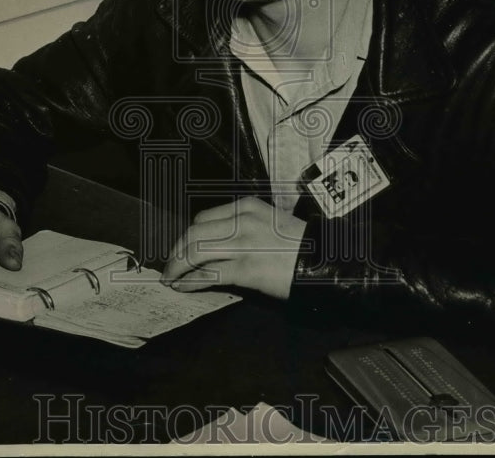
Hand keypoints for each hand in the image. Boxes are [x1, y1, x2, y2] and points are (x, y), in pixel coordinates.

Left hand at [160, 196, 306, 299]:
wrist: (324, 261)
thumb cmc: (299, 246)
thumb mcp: (269, 224)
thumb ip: (243, 228)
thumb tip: (215, 247)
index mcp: (247, 207)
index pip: (204, 218)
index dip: (187, 236)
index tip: (181, 249)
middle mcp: (242, 221)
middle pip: (194, 233)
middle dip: (176, 252)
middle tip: (170, 267)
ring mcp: (244, 244)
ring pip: (196, 252)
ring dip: (177, 267)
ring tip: (172, 279)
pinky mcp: (247, 268)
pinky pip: (208, 274)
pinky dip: (190, 281)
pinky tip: (184, 287)